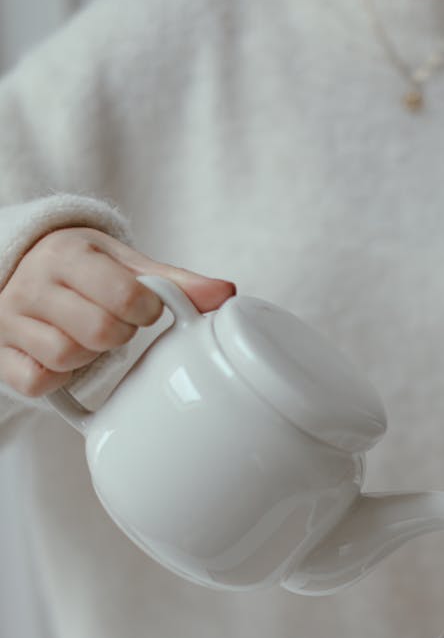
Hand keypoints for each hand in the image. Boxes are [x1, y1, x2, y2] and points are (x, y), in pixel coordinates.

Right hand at [0, 227, 235, 396]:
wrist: (21, 266)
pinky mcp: (2, 354)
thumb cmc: (84, 269)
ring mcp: (12, 320)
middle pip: (99, 331)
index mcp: (68, 255)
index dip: (145, 310)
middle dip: (118, 334)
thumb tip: (227, 294)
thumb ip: (176, 282)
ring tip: (87, 338)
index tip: (142, 308)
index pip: (126, 296)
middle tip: (115, 326)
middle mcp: (34, 285)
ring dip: (88, 356)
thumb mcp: (126, 264)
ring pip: (66, 357)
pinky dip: (56, 379)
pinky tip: (62, 360)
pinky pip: (36, 382)